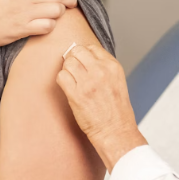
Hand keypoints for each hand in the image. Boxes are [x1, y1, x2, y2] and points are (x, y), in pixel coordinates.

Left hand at [57, 44, 146, 171]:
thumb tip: (84, 57)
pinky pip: (61, 77)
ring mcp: (88, 82)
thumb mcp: (117, 81)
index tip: (83, 63)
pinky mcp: (76, 94)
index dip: (84, 55)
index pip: (91, 48)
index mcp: (113, 66)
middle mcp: (101, 71)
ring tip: (73, 81)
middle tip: (74, 70)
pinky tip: (69, 88)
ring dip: (67, 70)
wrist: (116, 131)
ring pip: (67, 62)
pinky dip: (62, 81)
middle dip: (73, 59)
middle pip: (77, 51)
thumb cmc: (117, 110)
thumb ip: (103, 67)